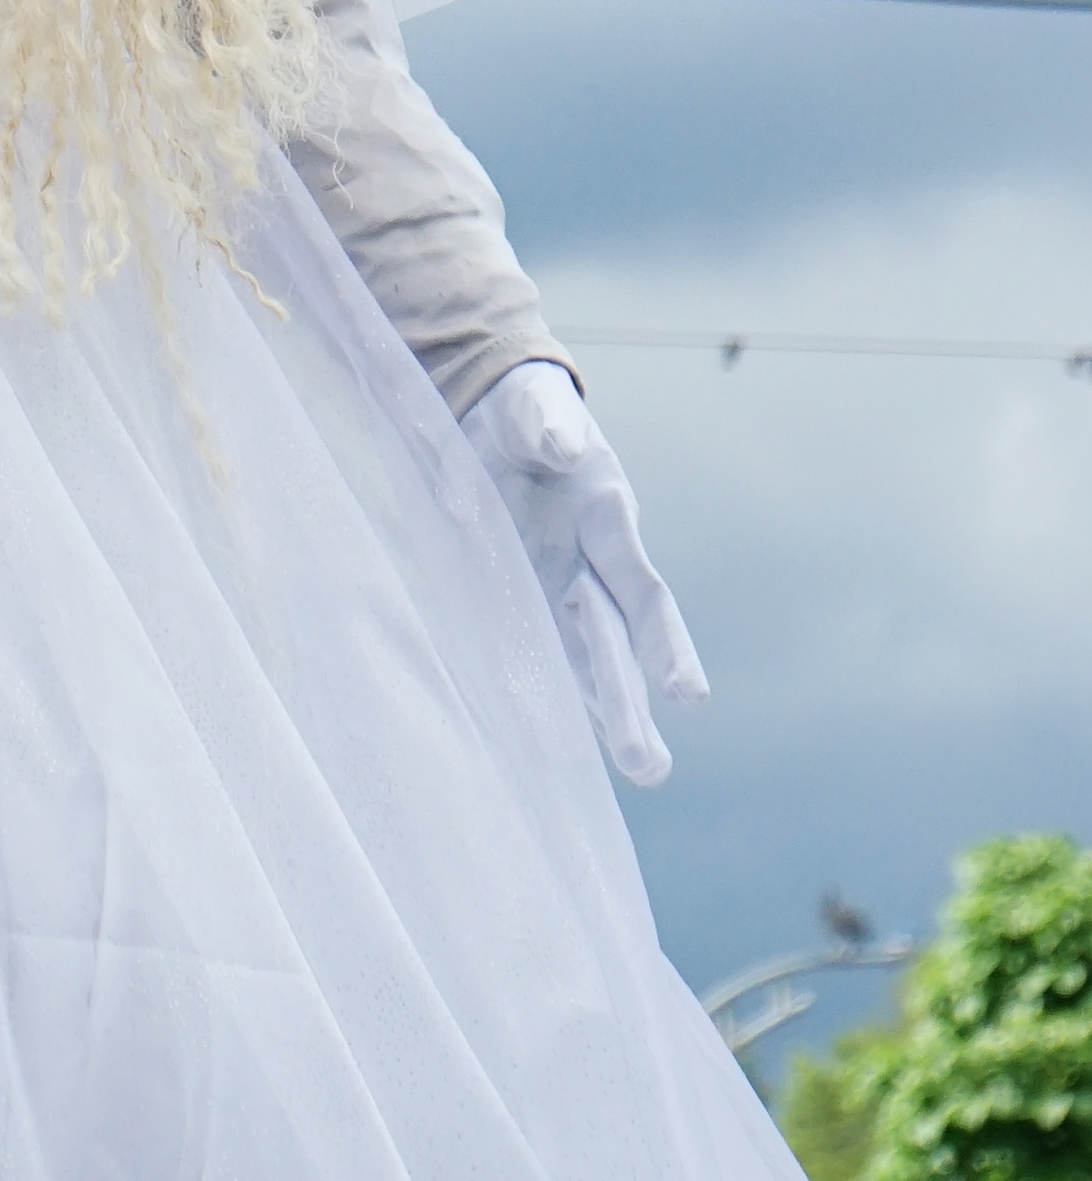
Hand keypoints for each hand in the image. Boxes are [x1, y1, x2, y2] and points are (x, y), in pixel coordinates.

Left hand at [464, 360, 707, 786]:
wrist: (491, 410)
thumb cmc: (523, 409)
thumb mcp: (531, 408)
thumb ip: (547, 425)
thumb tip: (562, 447)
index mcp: (605, 522)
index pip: (642, 595)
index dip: (664, 645)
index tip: (689, 697)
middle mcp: (587, 565)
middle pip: (613, 645)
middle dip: (629, 705)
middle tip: (650, 770)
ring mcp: (550, 585)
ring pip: (581, 661)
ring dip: (601, 714)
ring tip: (637, 772)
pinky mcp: (511, 593)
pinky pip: (528, 649)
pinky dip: (540, 691)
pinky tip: (546, 741)